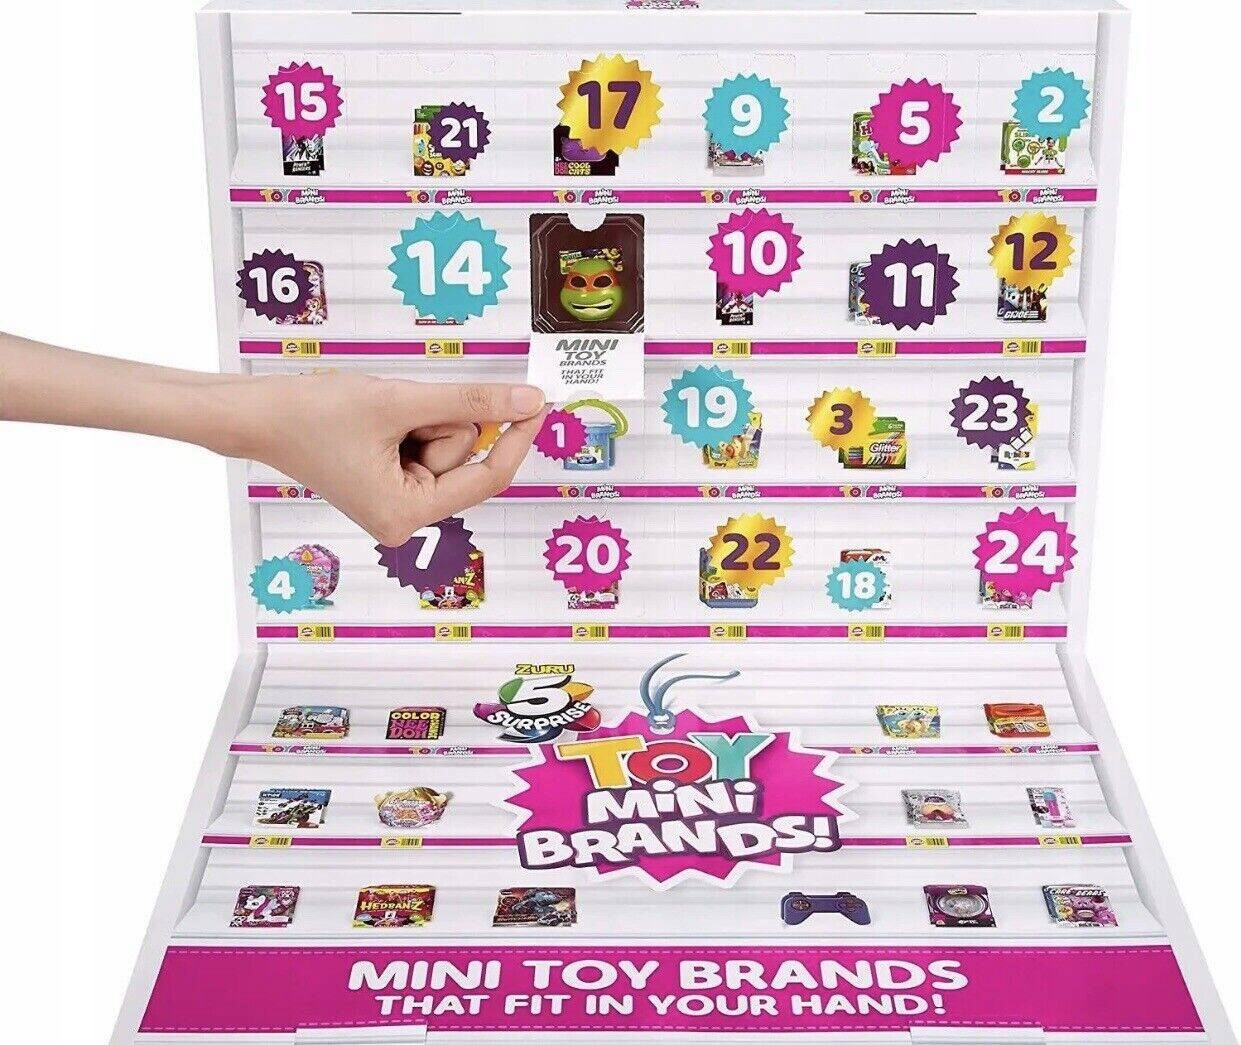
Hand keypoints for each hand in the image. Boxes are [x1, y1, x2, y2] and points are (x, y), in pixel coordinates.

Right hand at [233, 372, 545, 544]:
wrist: (257, 413)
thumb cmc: (312, 416)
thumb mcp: (402, 401)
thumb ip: (471, 400)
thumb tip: (526, 401)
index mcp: (405, 515)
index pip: (486, 478)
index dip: (517, 438)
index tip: (538, 405)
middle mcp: (404, 518)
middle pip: (465, 458)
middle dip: (442, 422)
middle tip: (399, 412)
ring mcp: (397, 501)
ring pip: (448, 446)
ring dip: (423, 418)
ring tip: (378, 417)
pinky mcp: (390, 481)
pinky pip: (427, 443)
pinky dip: (412, 422)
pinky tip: (378, 422)